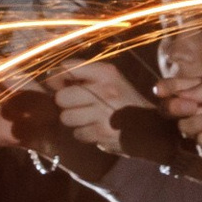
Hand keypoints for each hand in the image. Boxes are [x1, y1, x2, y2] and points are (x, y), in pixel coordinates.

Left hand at [49, 59, 164, 159]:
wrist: (152, 126)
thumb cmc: (124, 101)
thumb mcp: (110, 80)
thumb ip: (83, 76)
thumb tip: (50, 77)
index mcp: (106, 72)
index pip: (66, 68)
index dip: (56, 79)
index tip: (59, 85)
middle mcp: (105, 89)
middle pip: (61, 97)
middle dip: (66, 104)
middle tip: (79, 106)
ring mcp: (103, 112)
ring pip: (66, 117)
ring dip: (74, 121)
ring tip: (90, 118)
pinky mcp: (102, 132)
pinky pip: (77, 133)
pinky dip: (84, 133)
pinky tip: (98, 129)